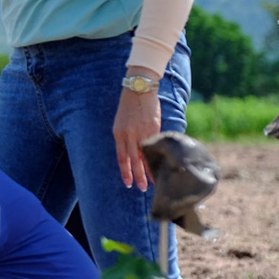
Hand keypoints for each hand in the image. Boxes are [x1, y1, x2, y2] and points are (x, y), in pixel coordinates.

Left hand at [114, 71, 162, 191]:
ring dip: (147, 171)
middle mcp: (128, 135)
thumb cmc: (130, 107)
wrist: (139, 90)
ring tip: (151, 183)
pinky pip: (154, 146)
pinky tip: (160, 165)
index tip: (128, 183)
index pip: (121, 157)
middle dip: (136, 176)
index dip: (124, 171)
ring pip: (144, 156)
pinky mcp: (153, 128)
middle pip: (132, 160)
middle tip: (141, 189)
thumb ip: (127, 137)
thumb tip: (135, 152)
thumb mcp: (123, 123)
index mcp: (118, 134)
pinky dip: (156, 157)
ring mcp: (141, 132)